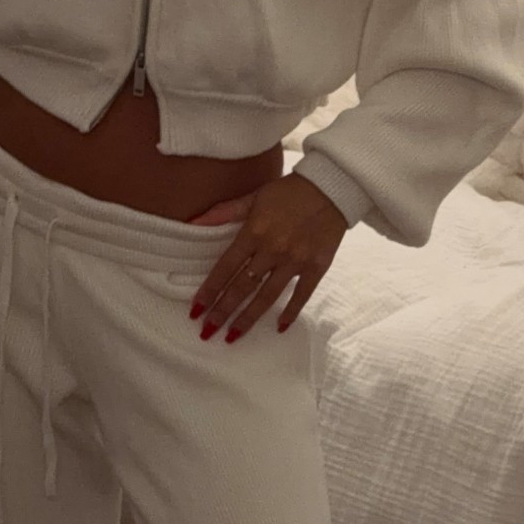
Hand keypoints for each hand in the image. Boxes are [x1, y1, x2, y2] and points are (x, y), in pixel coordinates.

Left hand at [186, 173, 347, 341]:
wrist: (331, 187)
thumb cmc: (289, 192)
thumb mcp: (254, 197)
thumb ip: (224, 212)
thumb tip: (191, 222)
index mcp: (254, 232)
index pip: (226, 268)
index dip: (209, 290)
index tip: (196, 310)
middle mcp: (273, 249)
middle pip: (243, 287)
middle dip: (223, 311)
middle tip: (207, 331)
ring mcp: (296, 260)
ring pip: (267, 296)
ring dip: (248, 318)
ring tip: (232, 336)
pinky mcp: (317, 267)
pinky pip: (302, 295)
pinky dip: (290, 312)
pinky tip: (279, 327)